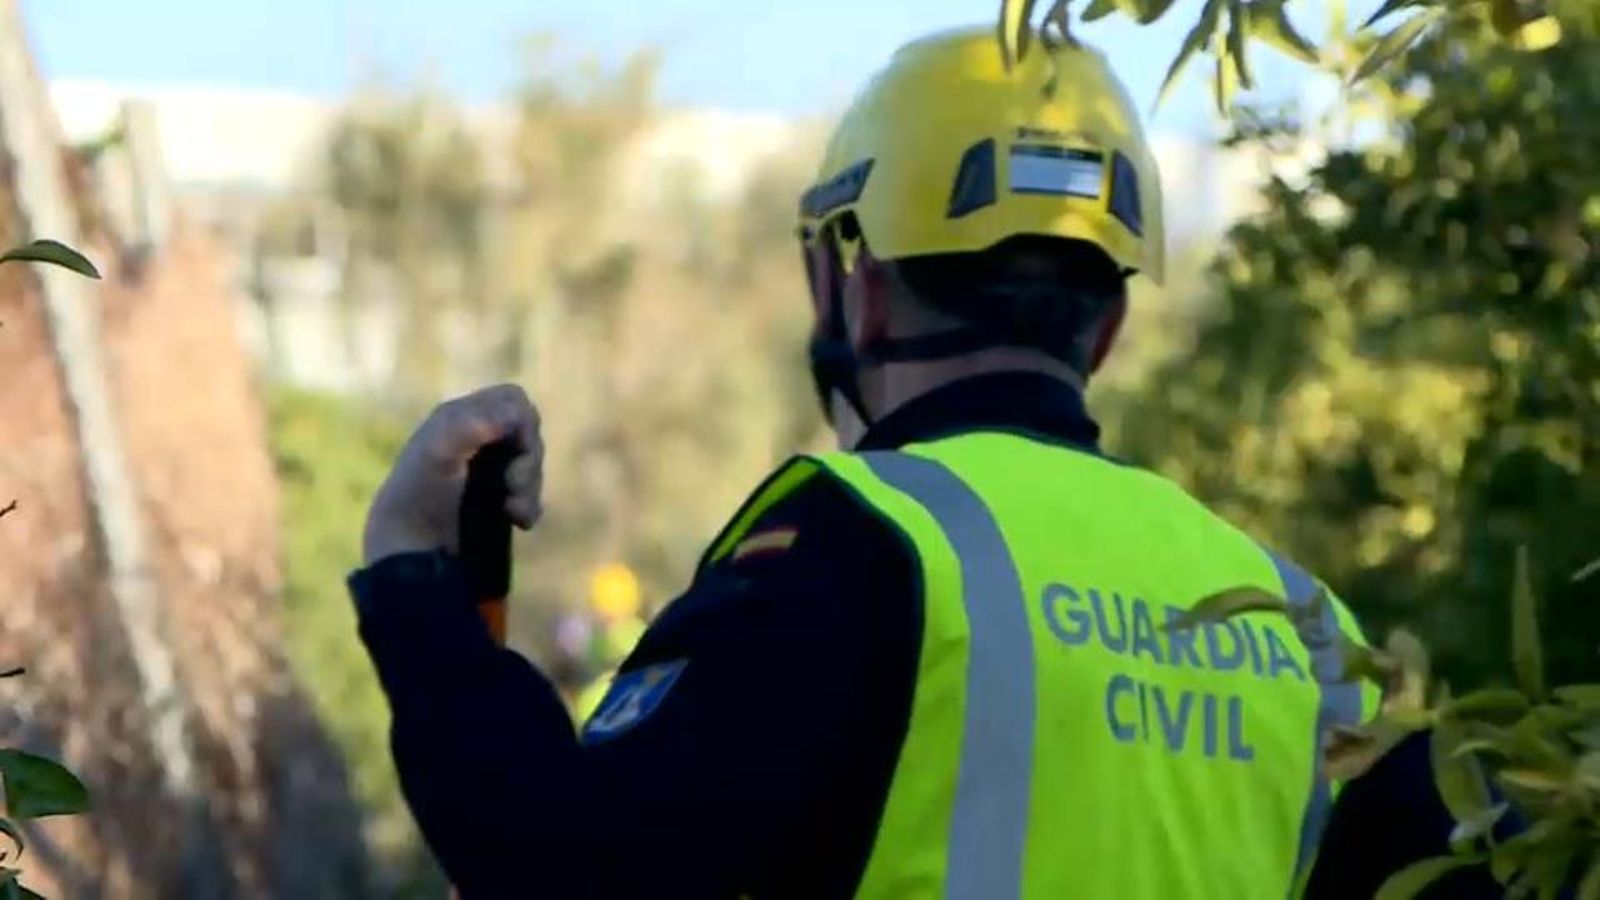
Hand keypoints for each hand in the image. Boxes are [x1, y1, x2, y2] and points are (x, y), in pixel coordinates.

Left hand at [362, 383, 544, 564]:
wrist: (412, 548)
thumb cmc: (420, 493)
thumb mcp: (437, 452)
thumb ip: (471, 426)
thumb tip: (516, 414)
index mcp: (463, 417)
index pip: (512, 399)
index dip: (523, 419)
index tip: (519, 445)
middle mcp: (480, 438)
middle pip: (529, 433)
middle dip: (528, 460)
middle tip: (512, 484)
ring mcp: (492, 470)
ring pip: (532, 466)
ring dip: (529, 488)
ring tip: (512, 510)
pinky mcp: (500, 500)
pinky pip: (532, 495)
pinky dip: (529, 507)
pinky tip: (516, 520)